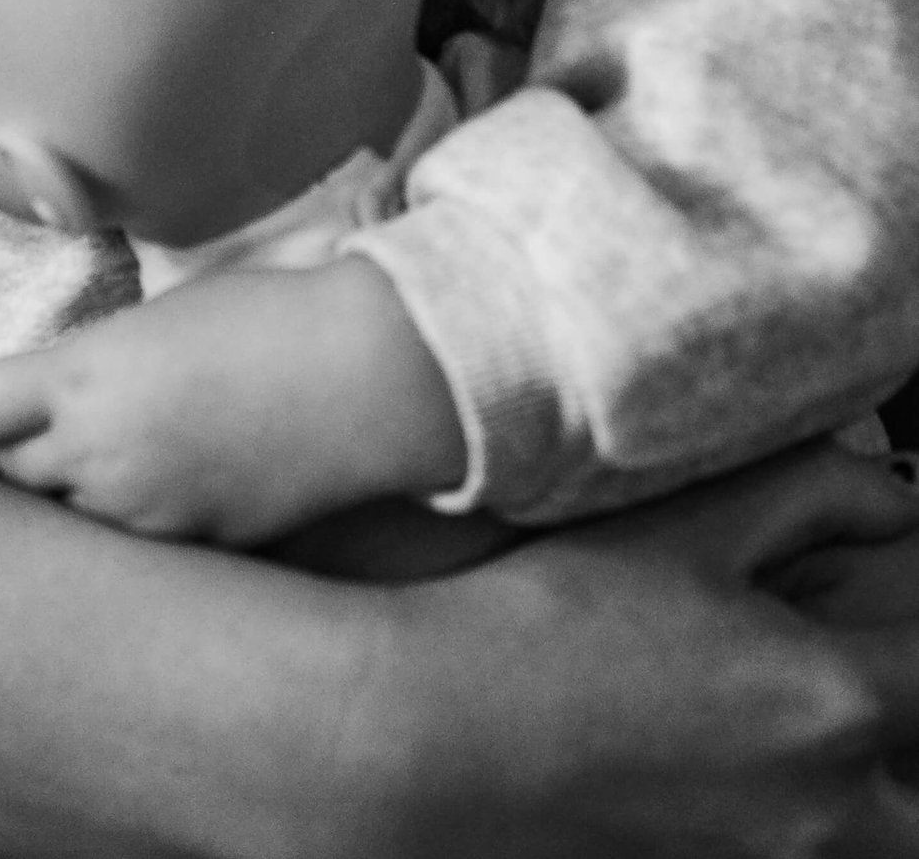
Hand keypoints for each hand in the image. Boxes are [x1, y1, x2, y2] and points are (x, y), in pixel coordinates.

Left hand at [0, 257, 464, 542]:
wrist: (363, 374)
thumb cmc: (261, 318)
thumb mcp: (153, 319)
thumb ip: (90, 365)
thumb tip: (52, 393)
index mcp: (81, 376)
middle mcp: (97, 453)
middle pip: (9, 475)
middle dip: (17, 453)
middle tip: (47, 427)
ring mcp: (145, 512)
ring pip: (68, 518)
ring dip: (76, 493)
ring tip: (115, 455)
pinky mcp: (191, 547)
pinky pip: (131, 543)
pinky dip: (133, 522)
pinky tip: (170, 484)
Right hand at [384, 446, 918, 854]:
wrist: (444, 729)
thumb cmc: (554, 619)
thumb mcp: (688, 521)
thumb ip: (816, 494)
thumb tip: (892, 504)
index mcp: (830, 703)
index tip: (903, 595)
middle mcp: (822, 804)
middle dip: (908, 733)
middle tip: (871, 680)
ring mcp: (770, 857)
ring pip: (876, 837)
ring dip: (870, 787)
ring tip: (806, 719)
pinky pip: (799, 849)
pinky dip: (803, 812)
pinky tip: (736, 751)